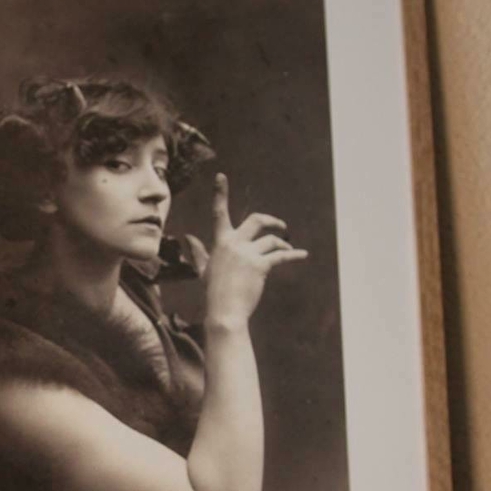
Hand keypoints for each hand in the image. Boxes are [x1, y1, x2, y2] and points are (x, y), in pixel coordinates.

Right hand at [204, 173, 307, 329]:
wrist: (224, 313)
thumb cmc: (213, 293)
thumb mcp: (204, 269)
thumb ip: (198, 251)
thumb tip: (187, 237)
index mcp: (220, 243)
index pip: (219, 213)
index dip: (220, 193)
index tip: (221, 176)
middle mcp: (233, 244)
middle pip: (256, 220)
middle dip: (271, 221)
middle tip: (281, 226)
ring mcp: (247, 254)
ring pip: (272, 240)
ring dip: (283, 244)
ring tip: (289, 250)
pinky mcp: (260, 265)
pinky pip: (281, 255)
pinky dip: (293, 255)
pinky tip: (302, 255)